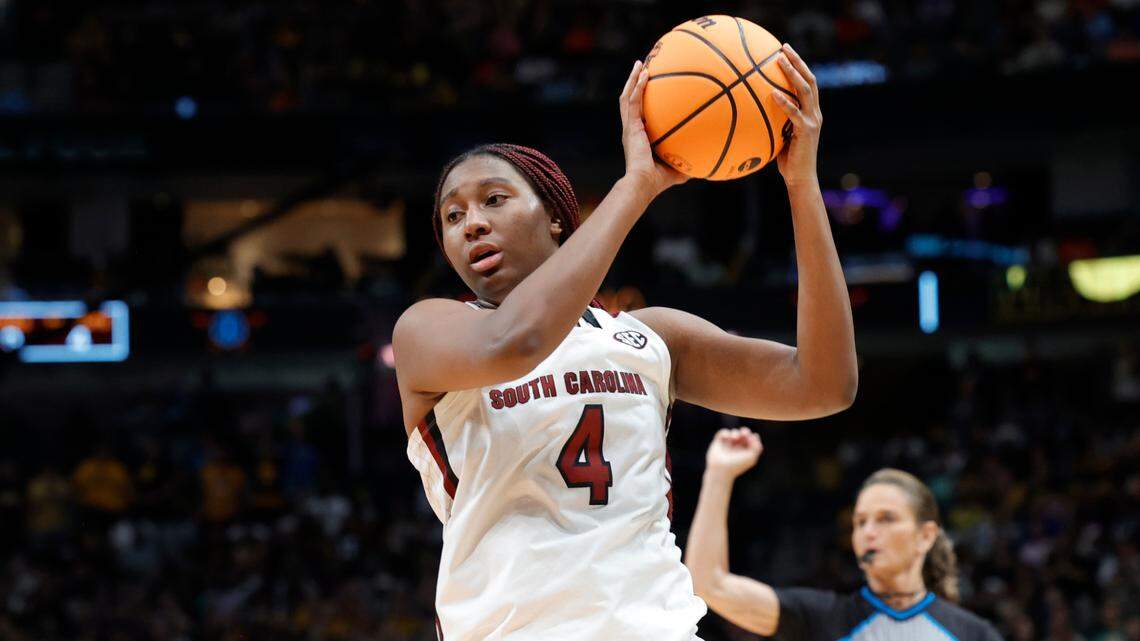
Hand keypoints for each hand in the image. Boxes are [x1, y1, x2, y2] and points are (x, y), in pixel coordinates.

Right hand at [619, 60, 687, 199]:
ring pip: (627, 97)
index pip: (640, 113)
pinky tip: (644, 74)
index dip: (643, 99)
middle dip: (635, 83)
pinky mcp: (630, 127)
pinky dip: (637, 87)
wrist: (644, 183)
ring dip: (633, 80)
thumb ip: (689, 162)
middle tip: (643, 67)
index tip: (651, 87)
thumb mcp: (678, 169)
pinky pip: (633, 102)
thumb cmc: (659, 181)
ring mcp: (629, 127)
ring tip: (639, 64)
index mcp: (639, 136)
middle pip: (631, 100)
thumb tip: (708, 163)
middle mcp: (632, 129)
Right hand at [705, 427, 762, 478]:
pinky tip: (728, 438)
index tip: (751, 438)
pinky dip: (726, 433)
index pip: (751, 441)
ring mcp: (728, 445)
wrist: (722, 469)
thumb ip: (757, 446)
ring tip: (735, 438)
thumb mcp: (752, 457)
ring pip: (734, 432)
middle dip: (745, 431)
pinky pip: (723, 432)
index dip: (752, 437)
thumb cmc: (737, 465)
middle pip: (743, 435)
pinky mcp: (719, 442)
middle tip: (744, 433)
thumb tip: (754, 435)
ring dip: (735, 433)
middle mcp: (737, 448)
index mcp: (746, 452)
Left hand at [771, 44, 821, 187]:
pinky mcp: (806, 131)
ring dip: (792, 73)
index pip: (807, 83)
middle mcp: (815, 113)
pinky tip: (772, 93)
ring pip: (805, 90)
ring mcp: (813, 120)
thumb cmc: (787, 161)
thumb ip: (773, 122)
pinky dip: (784, 102)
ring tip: (779, 60)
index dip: (799, 66)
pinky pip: (794, 113)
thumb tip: (752, 112)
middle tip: (783, 47)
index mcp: (811, 112)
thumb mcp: (780, 137)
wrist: (800, 179)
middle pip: (809, 79)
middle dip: (797, 61)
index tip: (785, 52)